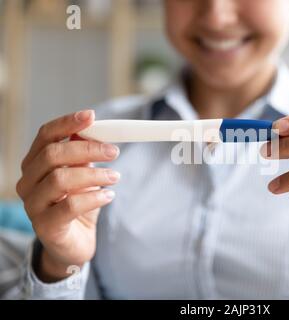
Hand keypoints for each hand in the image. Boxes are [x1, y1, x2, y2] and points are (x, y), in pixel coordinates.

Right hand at [16, 110, 120, 281]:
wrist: (74, 243)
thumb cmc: (79, 204)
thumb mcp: (84, 175)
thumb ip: (84, 156)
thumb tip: (95, 131)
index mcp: (36, 163)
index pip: (46, 136)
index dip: (67, 123)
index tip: (92, 116)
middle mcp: (29, 182)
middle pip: (53, 154)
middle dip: (87, 149)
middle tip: (114, 151)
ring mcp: (33, 205)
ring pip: (60, 179)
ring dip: (94, 174)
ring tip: (115, 176)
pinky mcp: (45, 226)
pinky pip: (69, 206)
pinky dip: (94, 197)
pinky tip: (109, 195)